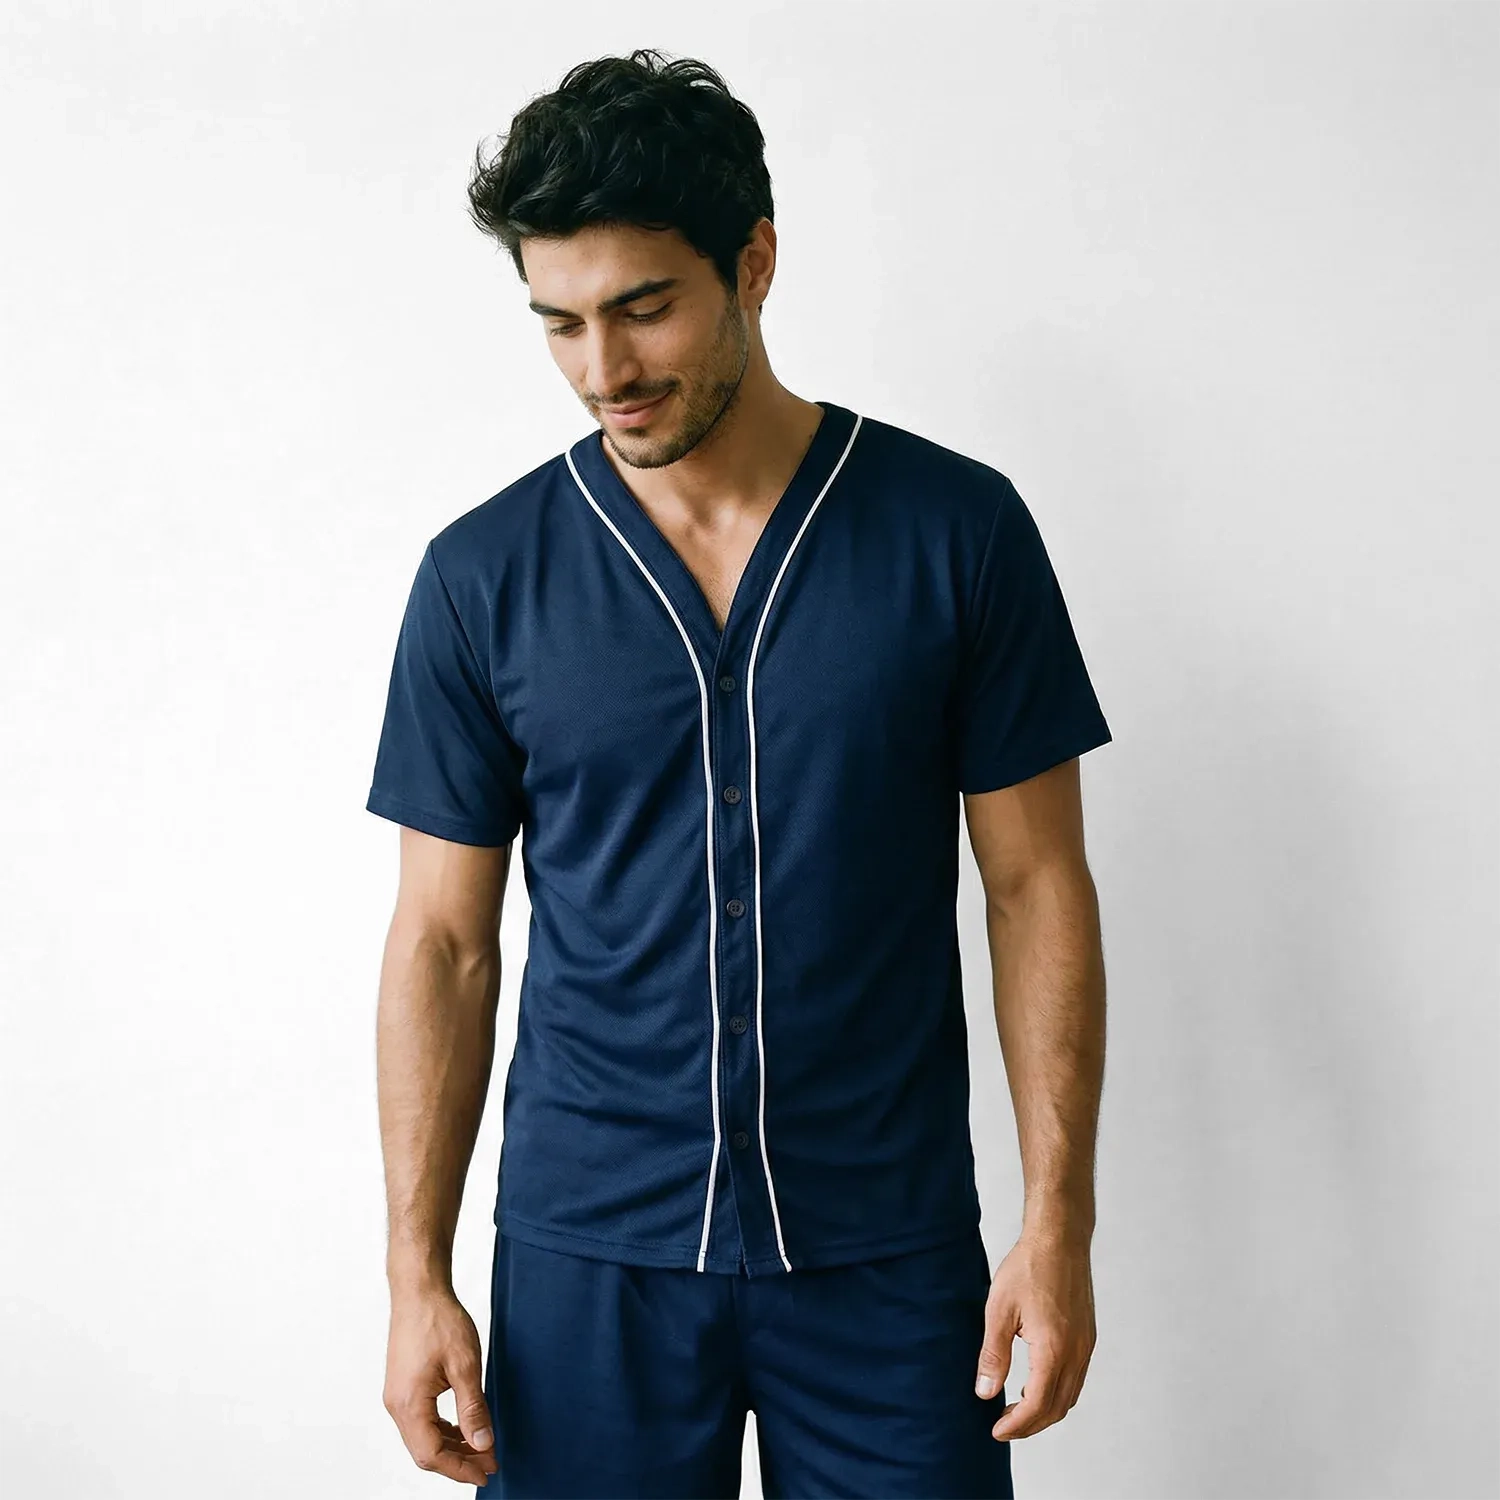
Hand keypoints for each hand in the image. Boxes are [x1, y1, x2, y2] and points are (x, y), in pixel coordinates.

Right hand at [383, 1286, 498, 1484]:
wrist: (419, 1291)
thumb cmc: (439, 1321)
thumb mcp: (465, 1365)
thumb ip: (473, 1409)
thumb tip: (483, 1444)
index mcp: (408, 1404)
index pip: (432, 1455)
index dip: (460, 1469)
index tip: (486, 1472)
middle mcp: (396, 1406)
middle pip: (425, 1452)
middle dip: (458, 1461)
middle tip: (489, 1462)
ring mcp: (397, 1396)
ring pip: (422, 1438)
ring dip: (451, 1446)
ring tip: (481, 1447)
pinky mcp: (403, 1387)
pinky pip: (421, 1421)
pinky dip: (442, 1430)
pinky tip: (463, 1427)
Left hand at [973, 1231, 1095, 1440]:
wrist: (1059, 1238)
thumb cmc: (1027, 1268)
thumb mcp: (999, 1310)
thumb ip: (993, 1355)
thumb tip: (984, 1393)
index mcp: (1054, 1349)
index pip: (1038, 1405)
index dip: (1017, 1425)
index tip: (996, 1431)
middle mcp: (1076, 1352)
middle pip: (1058, 1408)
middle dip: (1031, 1425)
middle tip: (1003, 1426)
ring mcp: (1086, 1345)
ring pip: (1070, 1395)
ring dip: (1046, 1411)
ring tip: (1016, 1410)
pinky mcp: (1088, 1336)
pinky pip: (1076, 1378)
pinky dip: (1058, 1392)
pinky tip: (1036, 1384)